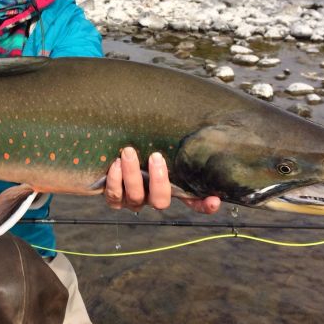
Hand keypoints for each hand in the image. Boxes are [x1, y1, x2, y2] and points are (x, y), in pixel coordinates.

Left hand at [104, 146, 220, 213]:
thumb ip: (171, 138)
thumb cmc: (139, 142)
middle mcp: (152, 197)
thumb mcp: (156, 140)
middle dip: (159, 180)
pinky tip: (115, 164)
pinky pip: (114, 196)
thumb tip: (189, 118)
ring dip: (132, 175)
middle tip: (155, 156)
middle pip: (160, 201)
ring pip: (136, 197)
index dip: (204, 205)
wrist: (109, 149)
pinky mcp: (114, 199)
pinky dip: (115, 181)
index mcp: (169, 187)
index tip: (214, 198)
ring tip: (128, 152)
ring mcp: (133, 200)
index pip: (192, 201)